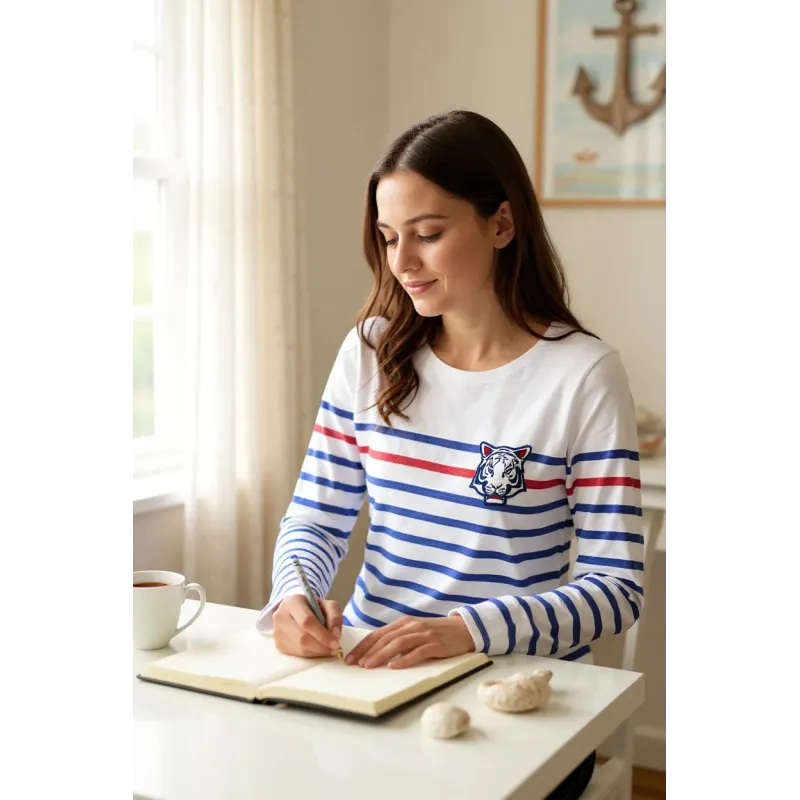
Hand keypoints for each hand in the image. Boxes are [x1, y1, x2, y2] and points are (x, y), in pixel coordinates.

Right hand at [273, 595, 342, 657]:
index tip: (336, 642)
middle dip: (321, 646)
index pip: (307, 621)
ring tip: (328, 650)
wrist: (295, 610)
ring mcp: (277, 631)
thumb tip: (336, 634)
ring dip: (317, 652)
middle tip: (335, 649)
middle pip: (302, 637)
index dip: (323, 635)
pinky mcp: (278, 644)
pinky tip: (318, 650)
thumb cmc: (313, 607)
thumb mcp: (327, 604)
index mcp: (293, 602)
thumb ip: (335, 616)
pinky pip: (296, 654)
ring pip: (299, 648)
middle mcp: (280, 616)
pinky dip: (310, 655)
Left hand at [345, 615, 474, 669]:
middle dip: (367, 652)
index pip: (378, 634)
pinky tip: (395, 667)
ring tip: (369, 666)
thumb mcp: (415, 631)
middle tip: (355, 664)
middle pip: (385, 639)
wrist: (463, 628)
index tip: (350, 658)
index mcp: (403, 623)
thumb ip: (398, 638)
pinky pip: (418, 652)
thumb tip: (376, 653)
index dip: (363, 646)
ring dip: (381, 655)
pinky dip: (405, 659)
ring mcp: (424, 634)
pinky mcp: (436, 644)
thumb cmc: (436, 632)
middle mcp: (411, 626)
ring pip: (398, 644)